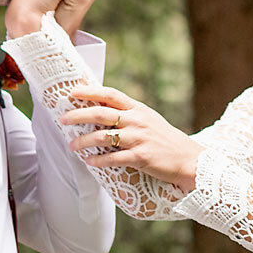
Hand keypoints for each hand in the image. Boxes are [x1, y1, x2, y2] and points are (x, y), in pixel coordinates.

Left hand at [60, 85, 201, 190]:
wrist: (189, 160)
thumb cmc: (166, 141)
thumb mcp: (149, 120)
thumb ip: (129, 115)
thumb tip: (104, 111)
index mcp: (139, 109)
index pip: (111, 94)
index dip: (90, 91)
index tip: (72, 91)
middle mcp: (137, 121)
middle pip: (101, 113)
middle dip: (78, 115)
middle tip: (63, 119)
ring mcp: (138, 139)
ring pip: (102, 137)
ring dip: (83, 141)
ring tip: (72, 145)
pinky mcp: (140, 157)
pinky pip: (113, 158)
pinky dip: (98, 160)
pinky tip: (89, 162)